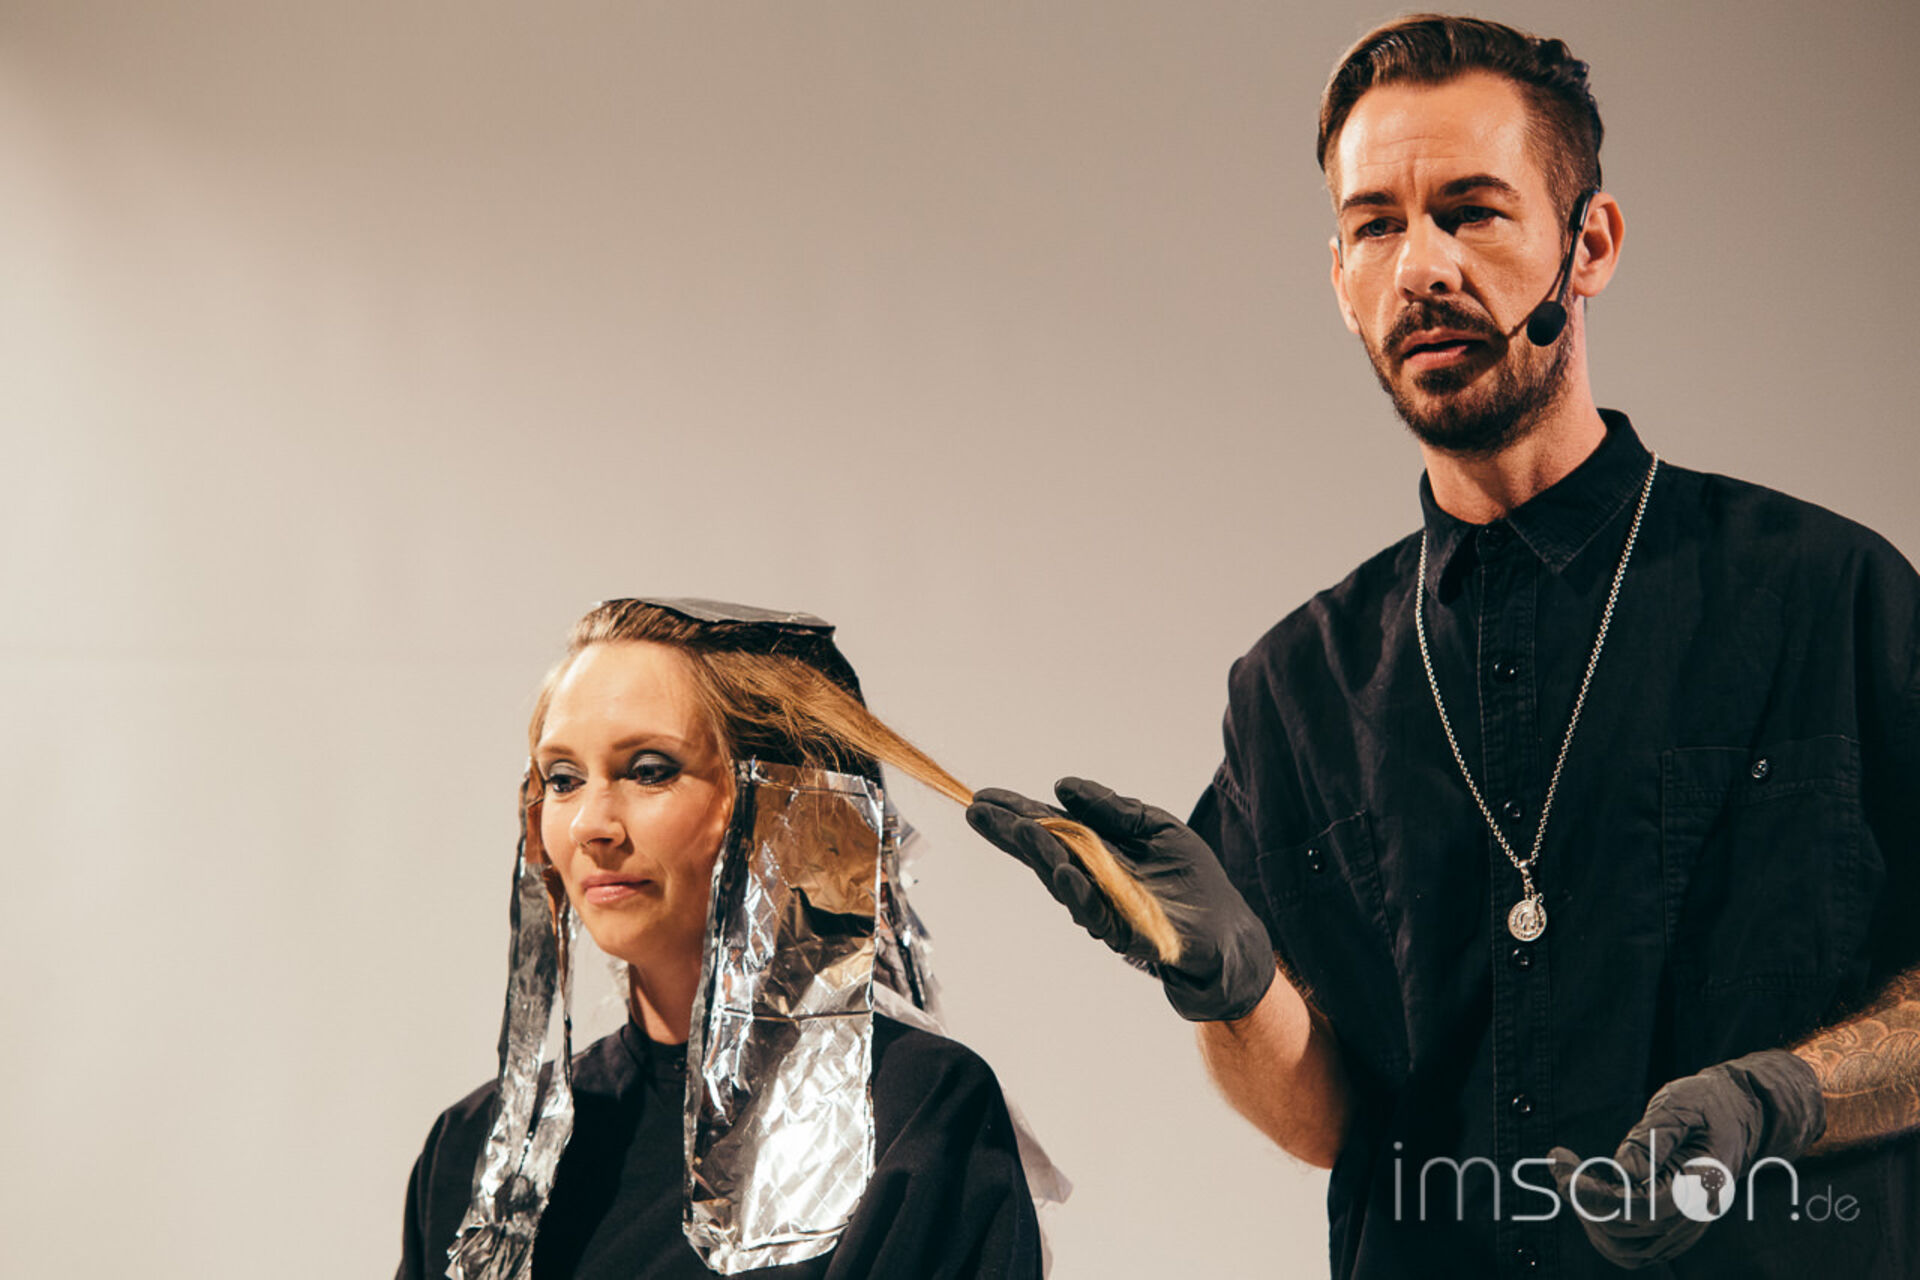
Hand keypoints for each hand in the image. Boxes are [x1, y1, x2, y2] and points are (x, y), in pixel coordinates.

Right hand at [966, 777, 1274, 1021]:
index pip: (1048, 828)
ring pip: (1063, 881)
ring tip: (1018, 830)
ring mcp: (1104, 907)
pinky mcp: (1126, 932)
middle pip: (1043, 852)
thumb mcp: (1156, 828)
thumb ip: (1113, 809)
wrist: (1228, 936)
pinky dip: (1078, 893)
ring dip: (1040, 855)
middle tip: (979, 811)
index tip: (982, 798)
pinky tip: (1063, 872)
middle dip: (1011, 832)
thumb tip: (1062, 786)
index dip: (1016, 813)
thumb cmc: (1194, 881)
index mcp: (1097, 851)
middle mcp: (1091, 879)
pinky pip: (1095, 912)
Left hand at [1548, 1049, 1825, 1266]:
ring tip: (1570, 1178)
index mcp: (1700, 1184)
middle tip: (1559, 1162)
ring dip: (1589, 1219)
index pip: (1641, 1209)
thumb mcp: (1681, 1104)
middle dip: (1582, 1199)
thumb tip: (1622, 1169)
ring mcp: (1684, 1227)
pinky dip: (1603, 1230)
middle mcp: (1694, 1215)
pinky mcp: (1673, 1229)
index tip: (1563, 1167)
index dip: (1596, 1196)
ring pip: (1626, 1250)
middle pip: (1626, 1230)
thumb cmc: (1707, 1104)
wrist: (1739, 1115)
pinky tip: (1589, 1195)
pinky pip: (1633, 1248)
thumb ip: (1653, 1137)